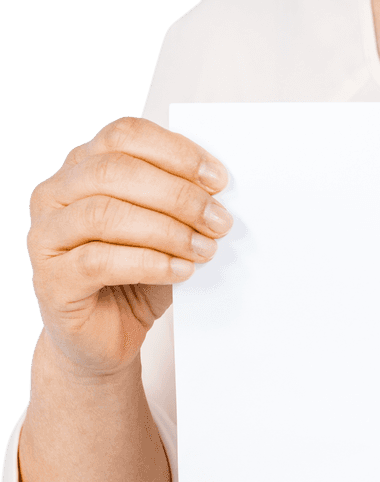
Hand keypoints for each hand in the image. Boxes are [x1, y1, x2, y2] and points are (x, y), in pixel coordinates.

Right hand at [26, 117, 231, 378]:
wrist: (107, 336)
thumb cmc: (138, 277)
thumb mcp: (165, 232)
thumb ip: (180, 205)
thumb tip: (220, 193)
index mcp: (83, 166)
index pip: (125, 135)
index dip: (176, 152)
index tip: (218, 179)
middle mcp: (56, 193)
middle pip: (115, 171)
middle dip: (178, 195)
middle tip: (219, 221)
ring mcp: (47, 234)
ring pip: (105, 214)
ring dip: (167, 230)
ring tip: (205, 249)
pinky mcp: (51, 278)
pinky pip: (99, 261)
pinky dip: (149, 263)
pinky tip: (181, 270)